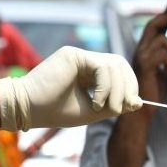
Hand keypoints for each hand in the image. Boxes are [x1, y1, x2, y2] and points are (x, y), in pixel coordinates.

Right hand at [0, 46, 140, 131]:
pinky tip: (96, 102)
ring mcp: (79, 55)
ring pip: (113, 64)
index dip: (130, 86)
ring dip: (116, 90)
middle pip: (120, 64)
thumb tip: (139, 102)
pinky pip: (101, 66)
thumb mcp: (91, 111)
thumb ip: (114, 105)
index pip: (119, 72)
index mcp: (89, 73)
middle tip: (122, 108)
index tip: (132, 105)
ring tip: (105, 108)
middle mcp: (85, 61)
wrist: (28, 109)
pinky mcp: (73, 54)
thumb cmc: (54, 111)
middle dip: (128, 86)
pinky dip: (105, 87)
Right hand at [132, 12, 166, 105]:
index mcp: (144, 50)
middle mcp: (140, 50)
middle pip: (153, 24)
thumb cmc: (153, 92)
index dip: (164, 16)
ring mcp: (141, 57)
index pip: (153, 27)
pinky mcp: (145, 66)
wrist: (142, 109)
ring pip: (161, 40)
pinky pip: (162, 55)